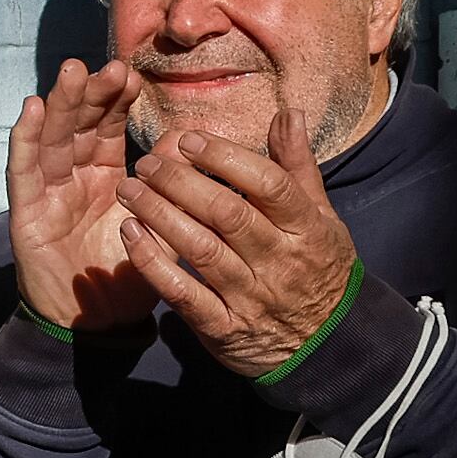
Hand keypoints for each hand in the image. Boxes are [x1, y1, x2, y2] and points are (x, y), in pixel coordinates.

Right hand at [6, 59, 150, 333]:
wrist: (98, 327)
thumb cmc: (129, 278)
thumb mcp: (162, 229)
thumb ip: (171, 190)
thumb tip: (182, 144)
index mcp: (107, 178)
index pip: (110, 129)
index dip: (117, 100)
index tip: (132, 72)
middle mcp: (74, 179)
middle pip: (80, 125)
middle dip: (91, 93)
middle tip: (108, 65)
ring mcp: (48, 193)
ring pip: (52, 138)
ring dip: (59, 104)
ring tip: (71, 71)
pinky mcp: (27, 213)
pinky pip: (23, 170)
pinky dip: (26, 139)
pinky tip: (32, 110)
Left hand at [116, 107, 360, 377]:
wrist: (329, 345)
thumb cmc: (318, 266)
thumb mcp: (320, 217)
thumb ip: (297, 166)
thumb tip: (288, 112)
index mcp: (307, 229)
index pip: (269, 185)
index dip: (226, 158)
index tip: (187, 139)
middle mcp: (280, 261)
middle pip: (228, 215)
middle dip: (181, 183)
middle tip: (145, 162)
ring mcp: (252, 298)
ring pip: (201, 251)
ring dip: (159, 216)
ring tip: (128, 189)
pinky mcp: (225, 329)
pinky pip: (184, 295)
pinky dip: (153, 265)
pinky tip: (129, 235)